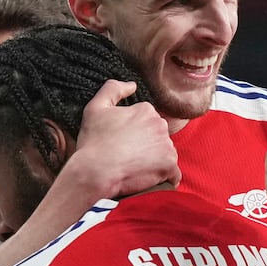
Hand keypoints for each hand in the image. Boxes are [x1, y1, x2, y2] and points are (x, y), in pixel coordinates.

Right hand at [68, 79, 179, 196]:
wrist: (95, 172)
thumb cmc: (93, 142)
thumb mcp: (96, 108)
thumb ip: (113, 89)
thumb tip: (132, 85)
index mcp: (146, 111)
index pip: (148, 122)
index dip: (135, 134)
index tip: (124, 143)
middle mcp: (160, 125)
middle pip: (158, 137)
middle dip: (147, 146)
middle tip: (129, 157)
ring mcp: (167, 146)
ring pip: (166, 154)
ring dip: (155, 162)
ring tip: (135, 168)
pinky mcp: (169, 166)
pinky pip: (173, 174)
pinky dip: (163, 178)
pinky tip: (148, 180)